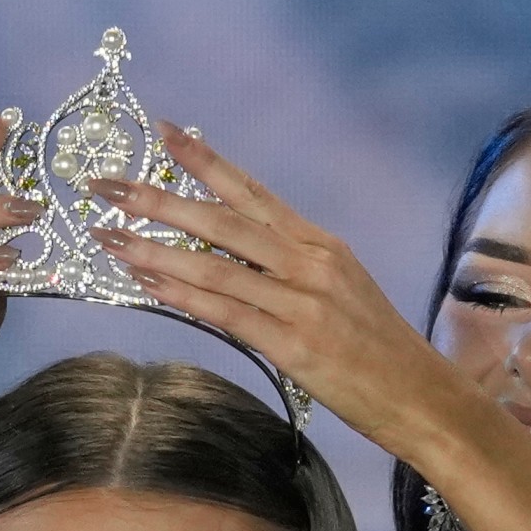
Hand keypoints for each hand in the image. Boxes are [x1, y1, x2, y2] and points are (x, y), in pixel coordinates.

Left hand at [81, 124, 454, 454]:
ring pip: (216, 265)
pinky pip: (227, 313)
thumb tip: (234, 259)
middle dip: (159, 199)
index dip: (205, 161)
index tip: (163, 133)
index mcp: (320, 244)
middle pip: (222, 220)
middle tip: (107, 185)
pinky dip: (183, 294)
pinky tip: (147, 281)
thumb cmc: (377, 352)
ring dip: (155, 248)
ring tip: (108, 235)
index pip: (252, 192)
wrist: (423, 397)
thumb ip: (291, 270)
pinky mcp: (296, 346)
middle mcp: (310, 263)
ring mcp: (303, 303)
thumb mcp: (338, 293)